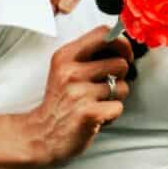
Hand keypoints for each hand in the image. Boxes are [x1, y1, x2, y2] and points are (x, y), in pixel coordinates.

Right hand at [24, 26, 132, 165]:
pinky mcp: (88, 113)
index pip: (103, 34)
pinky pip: (118, 107)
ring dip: (115, 98)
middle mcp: (71, 71)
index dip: (122, 43)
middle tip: (105, 87)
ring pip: (123, 88)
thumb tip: (122, 46)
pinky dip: (111, 115)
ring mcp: (79, 92)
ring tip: (97, 103)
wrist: (42, 134)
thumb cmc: (59, 102)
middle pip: (120, 64)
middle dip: (120, 78)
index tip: (125, 55)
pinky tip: (96, 116)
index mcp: (66, 56)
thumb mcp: (65, 69)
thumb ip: (88, 55)